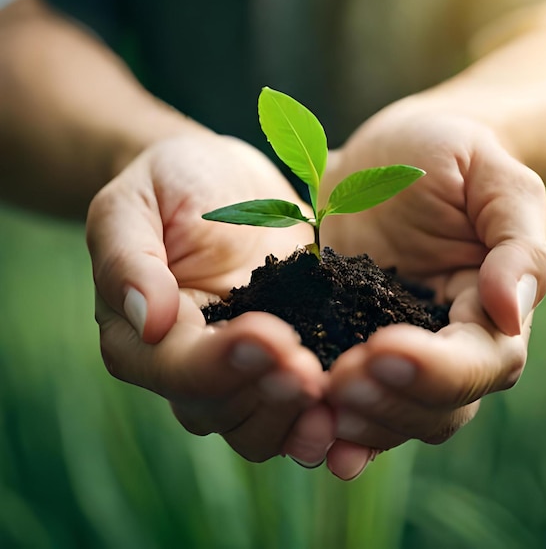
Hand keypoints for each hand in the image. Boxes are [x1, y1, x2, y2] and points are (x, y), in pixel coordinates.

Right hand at [87, 130, 331, 462]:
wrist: (222, 179)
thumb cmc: (168, 184)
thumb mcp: (134, 204)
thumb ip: (128, 259)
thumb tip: (150, 321)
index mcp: (145, 338)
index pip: (177, 370)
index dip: (221, 363)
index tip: (269, 335)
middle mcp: (193, 365)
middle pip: (222, 410)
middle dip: (268, 393)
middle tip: (310, 369)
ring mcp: (244, 367)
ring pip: (262, 426)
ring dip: (298, 416)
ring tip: (334, 389)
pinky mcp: (288, 356)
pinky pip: (303, 406)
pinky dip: (328, 416)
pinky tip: (356, 398)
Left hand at [319, 104, 545, 470]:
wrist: (391, 154)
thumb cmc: (453, 156)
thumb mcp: (496, 181)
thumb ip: (517, 244)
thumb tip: (513, 312)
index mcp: (490, 313)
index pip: (482, 362)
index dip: (437, 369)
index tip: (385, 349)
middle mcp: (445, 346)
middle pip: (435, 407)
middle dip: (389, 402)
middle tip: (339, 380)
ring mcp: (393, 350)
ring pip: (390, 414)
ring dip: (354, 419)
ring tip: (312, 398)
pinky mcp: (346, 341)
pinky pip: (341, 393)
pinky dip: (322, 416)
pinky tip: (293, 420)